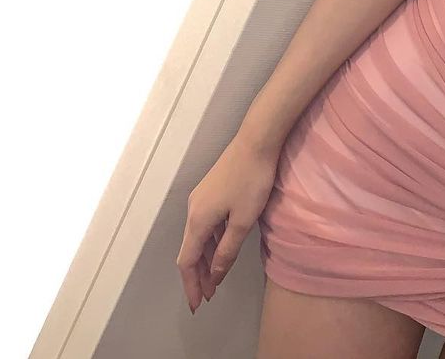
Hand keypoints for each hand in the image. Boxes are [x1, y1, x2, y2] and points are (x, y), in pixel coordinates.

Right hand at [176, 136, 280, 312]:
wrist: (257, 140)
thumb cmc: (252, 179)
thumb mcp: (242, 221)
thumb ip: (227, 251)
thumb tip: (214, 274)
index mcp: (198, 220)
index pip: (187, 262)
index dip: (191, 285)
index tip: (197, 304)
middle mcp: (193, 209)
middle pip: (190, 250)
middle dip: (198, 275)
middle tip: (208, 295)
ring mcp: (201, 198)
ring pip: (199, 237)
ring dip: (205, 258)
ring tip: (216, 277)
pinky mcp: (211, 190)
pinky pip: (206, 223)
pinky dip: (211, 241)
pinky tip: (223, 247)